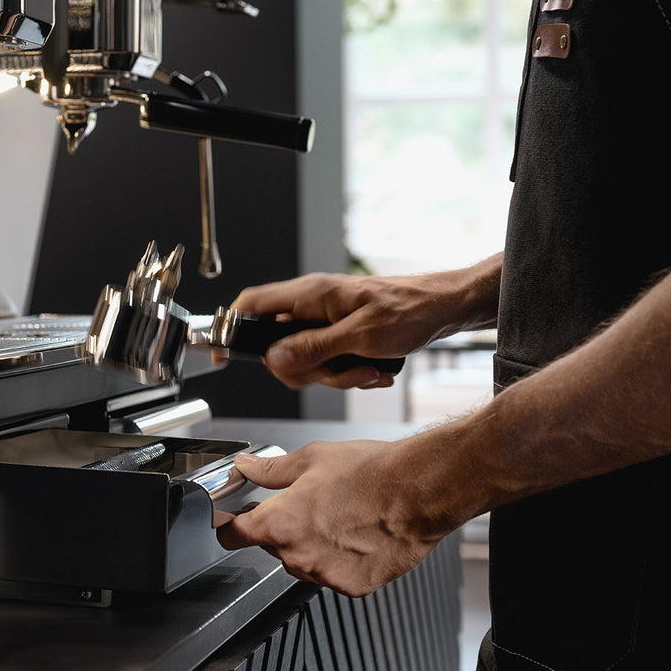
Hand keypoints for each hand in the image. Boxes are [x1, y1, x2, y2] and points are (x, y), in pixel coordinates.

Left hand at [214, 440, 454, 596]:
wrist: (418, 492)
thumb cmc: (370, 472)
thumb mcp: (311, 459)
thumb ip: (270, 470)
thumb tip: (246, 467)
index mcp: (279, 523)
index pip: (232, 536)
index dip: (230, 525)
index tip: (234, 520)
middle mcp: (297, 554)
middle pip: (270, 546)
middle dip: (281, 527)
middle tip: (307, 504)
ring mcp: (324, 575)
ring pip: (301, 562)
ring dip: (309, 544)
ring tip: (337, 516)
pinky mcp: (351, 587)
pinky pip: (331, 574)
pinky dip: (337, 559)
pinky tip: (354, 535)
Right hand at [230, 258, 500, 388]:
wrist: (447, 310)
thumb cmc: (411, 310)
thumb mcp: (360, 337)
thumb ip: (312, 349)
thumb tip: (275, 359)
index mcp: (310, 295)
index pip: (253, 305)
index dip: (233, 328)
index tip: (223, 353)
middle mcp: (314, 305)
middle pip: (281, 347)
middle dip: (309, 371)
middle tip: (337, 372)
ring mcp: (328, 320)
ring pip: (309, 360)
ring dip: (338, 375)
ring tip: (369, 371)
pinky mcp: (344, 333)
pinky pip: (332, 362)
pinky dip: (352, 372)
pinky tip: (376, 370)